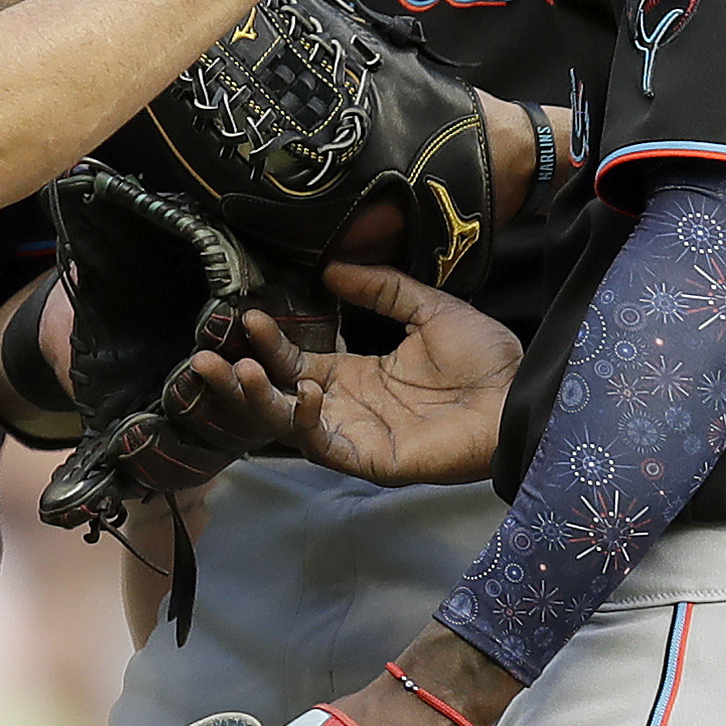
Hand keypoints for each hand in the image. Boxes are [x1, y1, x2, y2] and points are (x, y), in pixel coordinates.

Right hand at [170, 261, 519, 486]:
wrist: (521, 394)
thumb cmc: (485, 359)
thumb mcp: (428, 309)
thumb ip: (382, 289)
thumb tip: (334, 266)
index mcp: (358, 374)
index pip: (296, 359)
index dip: (268, 342)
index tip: (246, 315)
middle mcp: (348, 406)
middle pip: (278, 396)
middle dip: (239, 379)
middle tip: (204, 356)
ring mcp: (356, 435)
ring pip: (289, 423)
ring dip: (259, 399)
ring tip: (236, 370)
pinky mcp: (370, 459)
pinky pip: (327, 444)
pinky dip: (311, 418)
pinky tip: (309, 387)